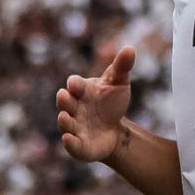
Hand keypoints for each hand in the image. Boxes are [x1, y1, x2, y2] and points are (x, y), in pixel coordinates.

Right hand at [56, 45, 135, 162]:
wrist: (115, 129)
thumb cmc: (111, 102)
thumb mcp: (119, 83)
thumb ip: (121, 66)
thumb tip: (130, 48)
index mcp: (82, 90)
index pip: (74, 84)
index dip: (74, 84)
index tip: (75, 84)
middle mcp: (74, 108)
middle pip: (65, 102)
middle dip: (63, 99)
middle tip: (64, 95)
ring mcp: (75, 126)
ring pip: (65, 123)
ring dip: (63, 120)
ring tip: (64, 117)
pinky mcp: (79, 145)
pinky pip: (71, 145)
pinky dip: (69, 142)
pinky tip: (69, 139)